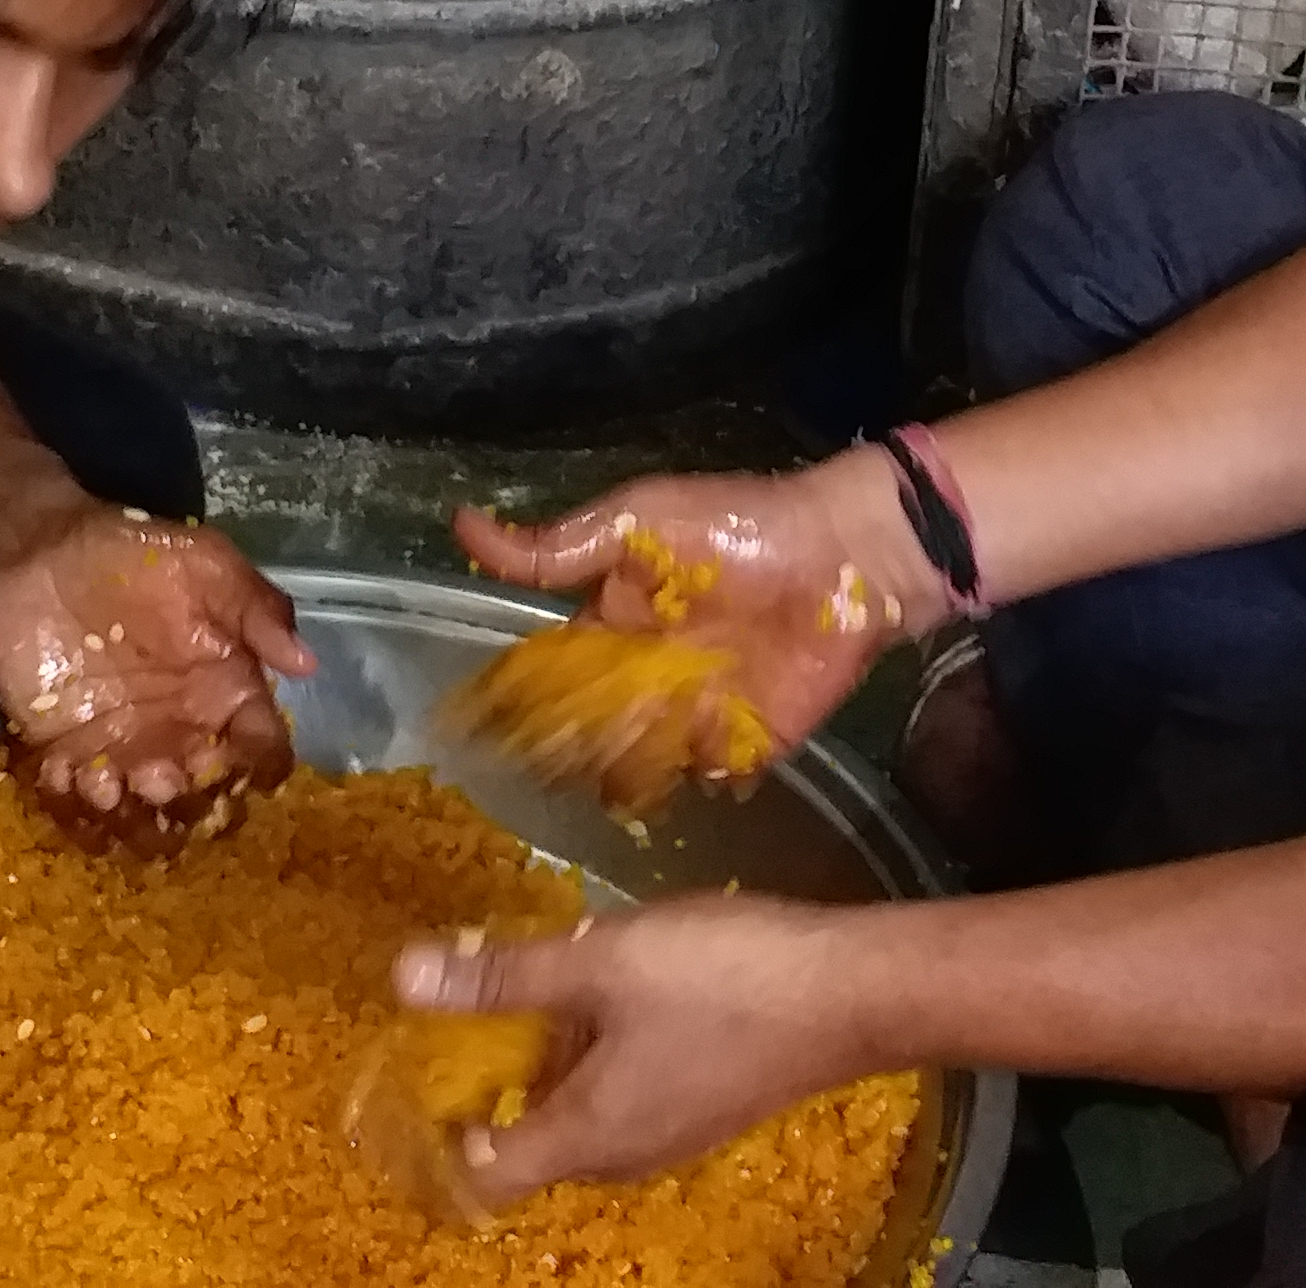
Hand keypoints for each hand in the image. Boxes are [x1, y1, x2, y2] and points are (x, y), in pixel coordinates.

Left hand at [0, 502, 312, 843]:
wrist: (35, 549)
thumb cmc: (129, 552)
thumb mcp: (207, 564)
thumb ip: (257, 610)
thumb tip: (307, 664)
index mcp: (226, 692)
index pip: (263, 750)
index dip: (256, 767)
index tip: (230, 758)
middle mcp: (182, 733)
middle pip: (207, 801)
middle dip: (189, 804)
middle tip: (155, 774)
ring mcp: (124, 751)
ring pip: (145, 820)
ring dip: (134, 822)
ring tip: (104, 782)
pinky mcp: (65, 758)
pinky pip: (78, 810)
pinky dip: (75, 812)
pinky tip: (61, 772)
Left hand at [386, 897, 873, 1204]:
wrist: (856, 991)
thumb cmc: (724, 979)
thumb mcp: (601, 960)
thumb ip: (503, 975)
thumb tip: (403, 977)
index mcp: (587, 1135)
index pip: (483, 1177)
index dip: (437, 1139)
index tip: (415, 1078)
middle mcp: (626, 1154)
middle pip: (531, 1141)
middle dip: (495, 1080)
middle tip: (481, 1003)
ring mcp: (675, 1133)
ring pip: (583, 1111)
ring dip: (554, 1056)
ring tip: (555, 971)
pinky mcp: (711, 1103)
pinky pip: (629, 1093)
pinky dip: (604, 1050)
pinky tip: (625, 980)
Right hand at [450, 449, 940, 787]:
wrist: (846, 553)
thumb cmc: (739, 525)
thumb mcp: (638, 520)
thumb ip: (557, 545)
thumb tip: (460, 525)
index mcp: (606, 630)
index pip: (541, 682)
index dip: (509, 706)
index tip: (474, 726)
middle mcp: (638, 683)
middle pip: (576, 738)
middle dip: (559, 749)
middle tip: (553, 746)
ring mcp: (688, 718)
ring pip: (627, 769)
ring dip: (616, 769)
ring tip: (620, 748)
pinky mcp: (742, 744)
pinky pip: (699, 783)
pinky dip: (685, 785)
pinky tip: (674, 773)